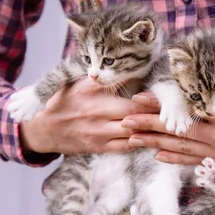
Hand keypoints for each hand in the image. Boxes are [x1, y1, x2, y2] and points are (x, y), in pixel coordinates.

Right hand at [19, 78, 158, 154]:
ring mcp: (98, 130)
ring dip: (151, 127)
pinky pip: (126, 146)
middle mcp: (96, 109)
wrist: (41, 129)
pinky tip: (152, 137)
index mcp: (92, 88)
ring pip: (134, 130)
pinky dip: (140, 141)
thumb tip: (132, 68)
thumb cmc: (64, 100)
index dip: (147, 84)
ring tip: (169, 123)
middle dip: (156, 110)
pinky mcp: (98, 146)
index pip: (126, 83)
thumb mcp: (78, 81)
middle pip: (136, 110)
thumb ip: (103, 77)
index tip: (164, 85)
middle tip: (173, 108)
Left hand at [122, 83, 214, 174]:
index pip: (186, 111)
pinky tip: (161, 157)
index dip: (160, 106)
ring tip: (132, 140)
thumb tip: (208, 81)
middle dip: (148, 126)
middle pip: (178, 131)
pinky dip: (178, 160)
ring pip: (184, 148)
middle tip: (123, 122)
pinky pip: (199, 162)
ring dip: (156, 144)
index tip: (138, 100)